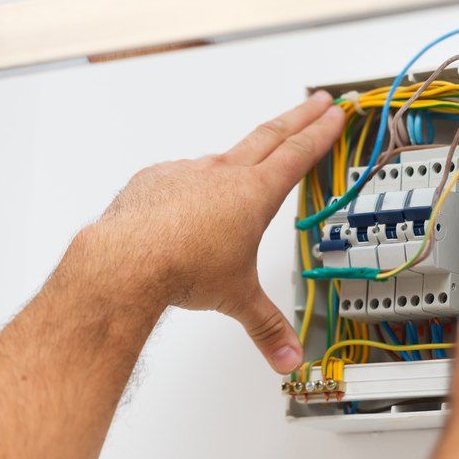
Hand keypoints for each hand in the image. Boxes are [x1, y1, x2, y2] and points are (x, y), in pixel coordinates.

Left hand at [76, 90, 343, 372]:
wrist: (125, 261)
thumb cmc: (181, 269)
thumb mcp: (237, 299)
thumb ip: (266, 327)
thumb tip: (288, 358)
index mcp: (254, 194)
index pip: (298, 154)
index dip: (321, 132)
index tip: (333, 112)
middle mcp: (223, 174)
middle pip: (270, 134)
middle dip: (298, 115)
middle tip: (316, 100)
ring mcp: (186, 173)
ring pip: (222, 158)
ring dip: (241, 156)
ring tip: (244, 171)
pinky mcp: (154, 180)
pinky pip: (180, 178)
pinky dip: (190, 185)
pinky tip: (187, 208)